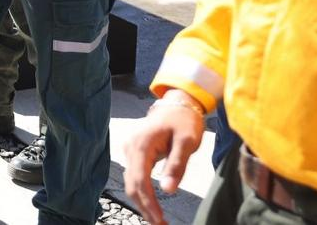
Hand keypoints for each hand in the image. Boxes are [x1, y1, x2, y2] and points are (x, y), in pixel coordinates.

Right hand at [123, 92, 205, 224]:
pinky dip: (142, 192)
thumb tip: (168, 190)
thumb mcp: (186, 142)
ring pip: (131, 182)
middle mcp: (130, 147)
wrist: (177, 104)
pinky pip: (134, 176)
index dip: (148, 203)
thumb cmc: (184, 121)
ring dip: (142, 202)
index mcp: (141, 144)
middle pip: (132, 184)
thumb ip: (176, 165)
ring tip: (157, 219)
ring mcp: (130, 149)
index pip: (140, 180)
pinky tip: (152, 203)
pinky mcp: (134, 152)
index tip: (160, 220)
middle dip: (144, 207)